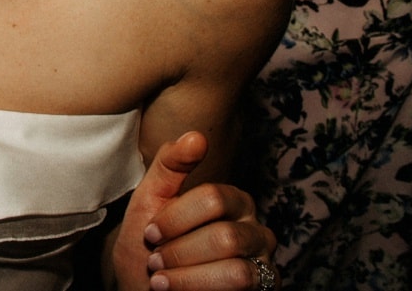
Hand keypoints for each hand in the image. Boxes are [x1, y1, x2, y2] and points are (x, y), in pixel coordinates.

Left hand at [114, 132, 277, 290]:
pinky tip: (174, 290)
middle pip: (225, 237)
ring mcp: (264, 264)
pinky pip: (240, 288)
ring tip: (161, 280)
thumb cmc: (152, 245)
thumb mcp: (150, 200)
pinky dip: (197, 289)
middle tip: (155, 260)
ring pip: (235, 270)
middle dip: (180, 252)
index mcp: (233, 200)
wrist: (146, 289)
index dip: (174, 219)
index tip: (149, 234)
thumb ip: (171, 165)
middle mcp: (256, 230)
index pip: (212, 199)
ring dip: (188, 276)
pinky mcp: (264, 290)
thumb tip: (196, 136)